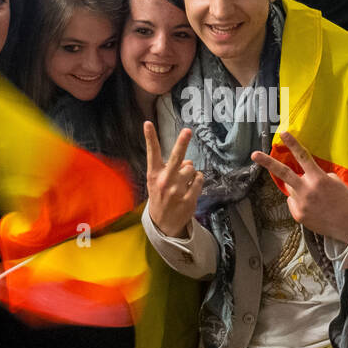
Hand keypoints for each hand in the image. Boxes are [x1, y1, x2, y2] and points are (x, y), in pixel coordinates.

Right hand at [144, 122, 202, 237]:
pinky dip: (197, 181)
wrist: (163, 224)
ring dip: (191, 172)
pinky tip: (190, 188)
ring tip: (184, 182)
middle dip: (182, 143)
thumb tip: (188, 161)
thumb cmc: (160, 196)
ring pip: (192, 168)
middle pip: (176, 158)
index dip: (150, 137)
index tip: (148, 123)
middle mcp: (164, 181)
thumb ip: (170, 168)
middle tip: (187, 131)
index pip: (152, 153)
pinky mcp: (189, 199)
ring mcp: (177, 191)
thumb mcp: (157, 181)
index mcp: (154, 174)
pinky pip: (199, 179)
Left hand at [250, 131, 347, 242]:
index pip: (303, 157)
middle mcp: (307, 190)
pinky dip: (300, 202)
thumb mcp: (335, 182)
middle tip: (254, 154)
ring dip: (298, 188)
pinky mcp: (298, 215)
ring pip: (290, 189)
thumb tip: (304, 176)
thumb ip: (317, 176)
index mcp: (318, 179)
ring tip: (314, 198)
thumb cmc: (345, 201)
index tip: (283, 133)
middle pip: (283, 173)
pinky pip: (293, 202)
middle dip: (267, 163)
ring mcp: (301, 203)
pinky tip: (313, 208)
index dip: (293, 144)